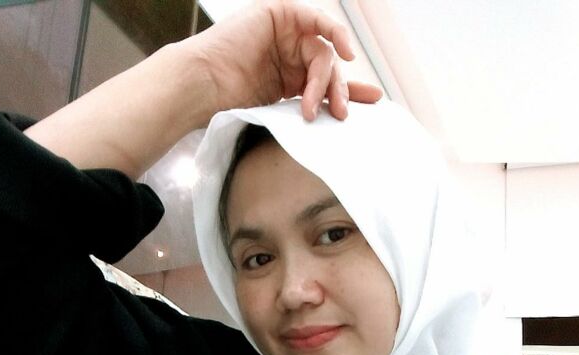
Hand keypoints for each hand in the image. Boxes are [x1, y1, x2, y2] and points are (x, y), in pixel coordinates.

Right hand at [195, 0, 382, 120]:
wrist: (204, 88)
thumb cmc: (230, 104)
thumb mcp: (282, 110)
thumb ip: (310, 104)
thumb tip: (342, 115)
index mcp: (287, 76)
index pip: (326, 81)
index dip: (350, 91)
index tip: (374, 101)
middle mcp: (288, 53)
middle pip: (328, 68)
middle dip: (338, 92)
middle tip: (338, 115)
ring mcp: (284, 33)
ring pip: (323, 52)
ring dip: (325, 80)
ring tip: (314, 107)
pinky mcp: (279, 14)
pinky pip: (317, 20)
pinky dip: (334, 33)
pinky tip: (344, 52)